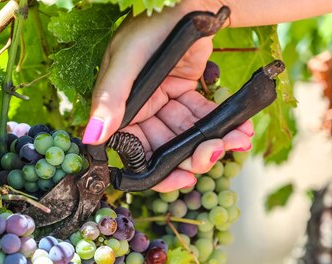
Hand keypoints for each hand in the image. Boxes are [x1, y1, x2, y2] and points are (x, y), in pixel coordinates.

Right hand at [83, 0, 252, 191]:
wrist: (191, 0)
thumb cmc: (152, 21)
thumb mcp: (128, 58)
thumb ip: (110, 97)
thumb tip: (91, 138)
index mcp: (119, 106)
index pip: (132, 149)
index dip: (155, 170)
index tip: (180, 178)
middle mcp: (140, 108)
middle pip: (163, 147)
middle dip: (191, 156)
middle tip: (214, 154)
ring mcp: (164, 102)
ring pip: (186, 136)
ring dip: (212, 142)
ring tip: (236, 139)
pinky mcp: (186, 94)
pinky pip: (203, 118)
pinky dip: (222, 125)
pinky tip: (241, 130)